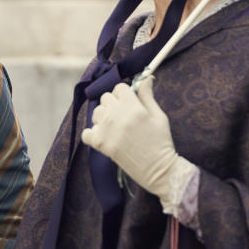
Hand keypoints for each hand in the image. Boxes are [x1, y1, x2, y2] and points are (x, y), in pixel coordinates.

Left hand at [81, 77, 194, 206]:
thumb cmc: (161, 142)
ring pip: (96, 112)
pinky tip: (104, 137)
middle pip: (106, 97)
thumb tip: (146, 77)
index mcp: (133, 107)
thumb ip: (148, 96)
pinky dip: (92, 134)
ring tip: (116, 128)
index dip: (126, 94)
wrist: (159, 170)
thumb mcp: (159, 116)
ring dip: (104, 117)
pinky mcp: (100, 144)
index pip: (120, 87)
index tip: (131, 102)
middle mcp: (117, 116)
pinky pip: (86, 132)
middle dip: (115, 104)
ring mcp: (107, 130)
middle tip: (125, 117)